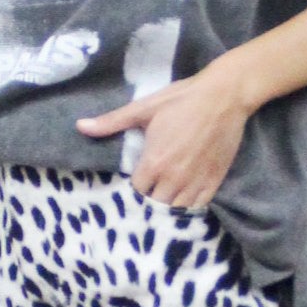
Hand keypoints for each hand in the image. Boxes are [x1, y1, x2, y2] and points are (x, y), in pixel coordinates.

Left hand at [75, 61, 251, 207]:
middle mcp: (173, 178)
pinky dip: (189, 207)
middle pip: (154, 205)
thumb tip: (81, 126)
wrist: (225, 96)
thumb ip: (112, 121)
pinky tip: (183, 201)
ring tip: (162, 200)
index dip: (132, 189)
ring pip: (176, 210)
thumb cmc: (182, 99)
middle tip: (146, 194)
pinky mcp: (214, 181)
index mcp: (154, 162)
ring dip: (167, 207)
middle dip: (148, 201)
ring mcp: (195, 182)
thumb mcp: (144, 107)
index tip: (133, 184)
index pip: (135, 191)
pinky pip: (198, 206)